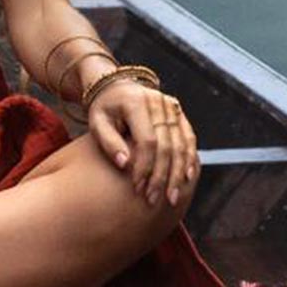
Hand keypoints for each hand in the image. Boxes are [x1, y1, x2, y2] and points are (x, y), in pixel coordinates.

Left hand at [85, 82, 199, 209]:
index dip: (144, 166)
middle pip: (167, 145)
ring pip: (181, 144)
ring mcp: (171, 106)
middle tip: (153, 199)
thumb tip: (125, 164)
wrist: (115, 88)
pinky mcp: (178, 112)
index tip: (137, 187)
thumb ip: (108, 142)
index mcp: (136, 102)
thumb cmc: (104, 110)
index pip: (146, 140)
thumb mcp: (97, 123)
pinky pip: (189, 137)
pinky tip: (187, 178)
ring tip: (171, 197)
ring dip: (178, 173)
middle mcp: (158, 101)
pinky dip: (189, 159)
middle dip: (161, 175)